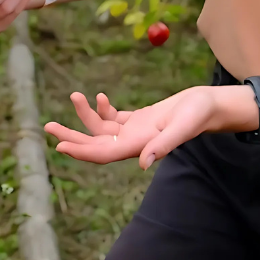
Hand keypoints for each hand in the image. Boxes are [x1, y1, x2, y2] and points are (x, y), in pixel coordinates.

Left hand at [45, 85, 256, 168]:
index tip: (59, 147)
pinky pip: (114, 119)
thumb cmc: (199, 115)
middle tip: (48, 127)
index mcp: (139, 147)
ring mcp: (135, 132)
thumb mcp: (182, 127)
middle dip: (71, 137)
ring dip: (86, 115)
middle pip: (95, 144)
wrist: (212, 106)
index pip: (103, 154)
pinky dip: (103, 109)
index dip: (81, 152)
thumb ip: (164, 145)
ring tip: (75, 96)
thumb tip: (145, 163)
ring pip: (102, 129)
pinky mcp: (139, 120)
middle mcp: (133, 143)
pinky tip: (99, 98)